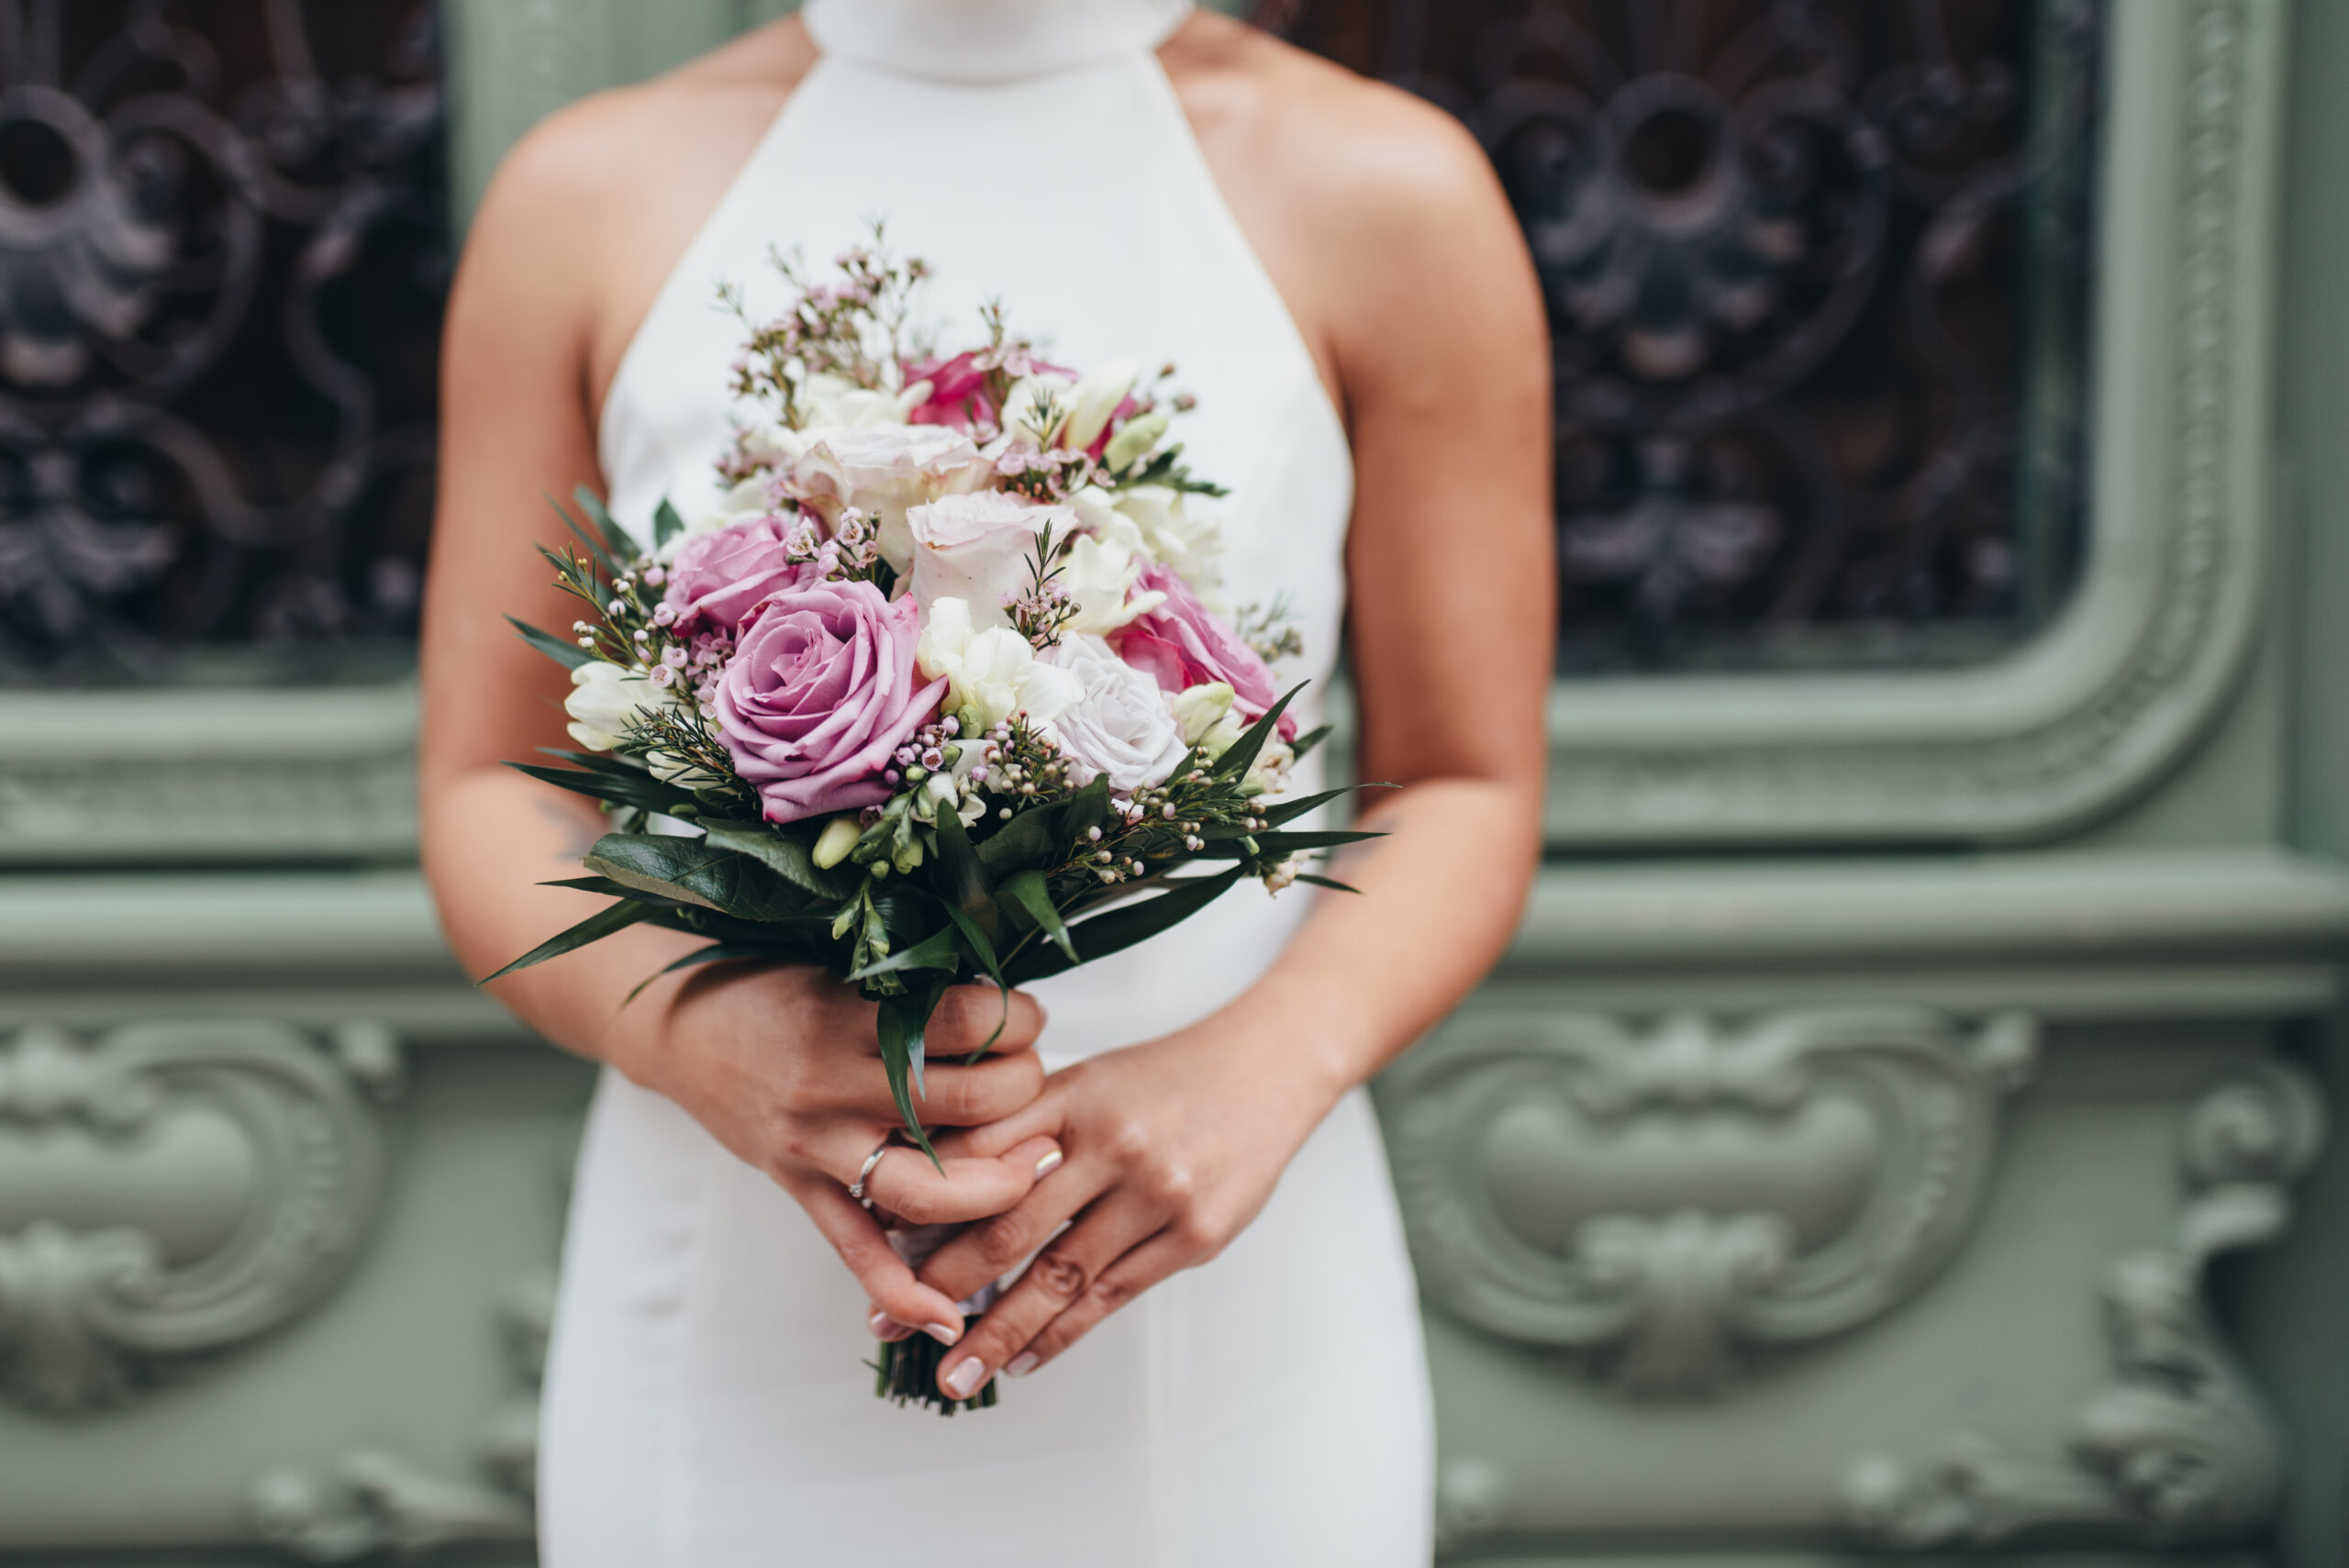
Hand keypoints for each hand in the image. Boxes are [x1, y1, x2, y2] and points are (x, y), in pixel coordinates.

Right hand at [617, 966, 1064, 1346]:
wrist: (680, 1029)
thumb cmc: (771, 988)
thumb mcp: (841, 969)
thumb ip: (909, 991)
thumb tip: (1004, 1004)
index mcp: (850, 1017)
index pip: (963, 1021)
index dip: (1015, 1020)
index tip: (1028, 1017)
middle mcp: (834, 1085)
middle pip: (964, 1103)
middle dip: (1021, 1092)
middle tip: (1034, 1083)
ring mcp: (816, 1145)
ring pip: (925, 1187)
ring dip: (995, 1184)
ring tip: (1033, 1167)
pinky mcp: (800, 1187)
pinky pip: (856, 1251)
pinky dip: (902, 1291)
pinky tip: (947, 1316)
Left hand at [883, 1016, 1342, 1398]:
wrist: (1269, 1067)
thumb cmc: (1166, 1077)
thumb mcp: (1089, 1079)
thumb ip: (1025, 1128)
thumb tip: (942, 1190)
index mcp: (1073, 1096)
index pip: (980, 1158)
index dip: (924, 1206)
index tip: (876, 1246)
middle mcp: (1111, 1144)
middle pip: (1009, 1228)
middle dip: (941, 1284)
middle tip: (891, 1323)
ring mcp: (1156, 1193)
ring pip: (1059, 1277)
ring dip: (998, 1333)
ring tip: (954, 1372)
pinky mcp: (1194, 1235)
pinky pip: (1113, 1296)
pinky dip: (1063, 1334)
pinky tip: (1025, 1358)